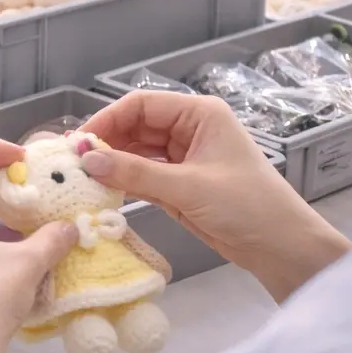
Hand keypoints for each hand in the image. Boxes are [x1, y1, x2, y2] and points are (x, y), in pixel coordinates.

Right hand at [81, 91, 350, 301]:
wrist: (280, 248)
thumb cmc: (245, 206)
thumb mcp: (187, 187)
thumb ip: (134, 172)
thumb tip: (85, 159)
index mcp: (199, 115)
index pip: (141, 104)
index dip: (106, 119)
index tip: (77, 143)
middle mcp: (189, 130)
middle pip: (134, 126)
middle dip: (104, 142)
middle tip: (71, 163)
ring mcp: (183, 158)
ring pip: (135, 151)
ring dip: (110, 163)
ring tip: (79, 177)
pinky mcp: (178, 184)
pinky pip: (141, 175)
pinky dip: (122, 181)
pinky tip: (100, 189)